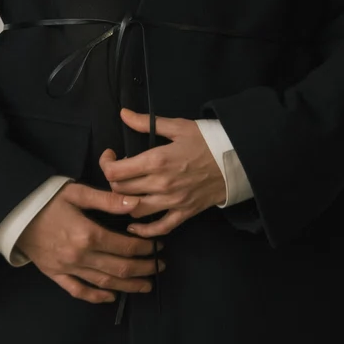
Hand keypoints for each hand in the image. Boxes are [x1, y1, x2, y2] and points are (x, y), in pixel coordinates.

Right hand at [15, 181, 166, 304]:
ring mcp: (67, 268)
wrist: (13, 212)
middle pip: (119, 268)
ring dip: (128, 286)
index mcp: (87, 234)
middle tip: (159, 267)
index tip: (159, 246)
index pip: (125, 246)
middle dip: (144, 269)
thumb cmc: (46, 198)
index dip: (145, 248)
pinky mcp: (55, 274)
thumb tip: (135, 203)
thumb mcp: (77, 192)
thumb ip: (107, 200)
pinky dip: (97, 297)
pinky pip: (79, 291)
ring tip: (146, 285)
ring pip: (104, 283)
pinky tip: (111, 297)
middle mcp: (80, 256)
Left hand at [99, 108, 226, 238]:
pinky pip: (159, 228)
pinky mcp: (184, 213)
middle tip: (119, 171)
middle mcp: (160, 184)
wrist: (237, 159)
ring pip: (134, 210)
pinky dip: (144, 230)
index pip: (115, 172)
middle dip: (114, 181)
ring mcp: (172, 202)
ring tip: (126, 192)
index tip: (110, 156)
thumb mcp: (178, 126)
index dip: (106, 164)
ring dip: (124, 203)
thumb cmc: (207, 140)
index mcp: (156, 160)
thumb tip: (123, 113)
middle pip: (121, 191)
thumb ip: (146, 122)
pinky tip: (134, 225)